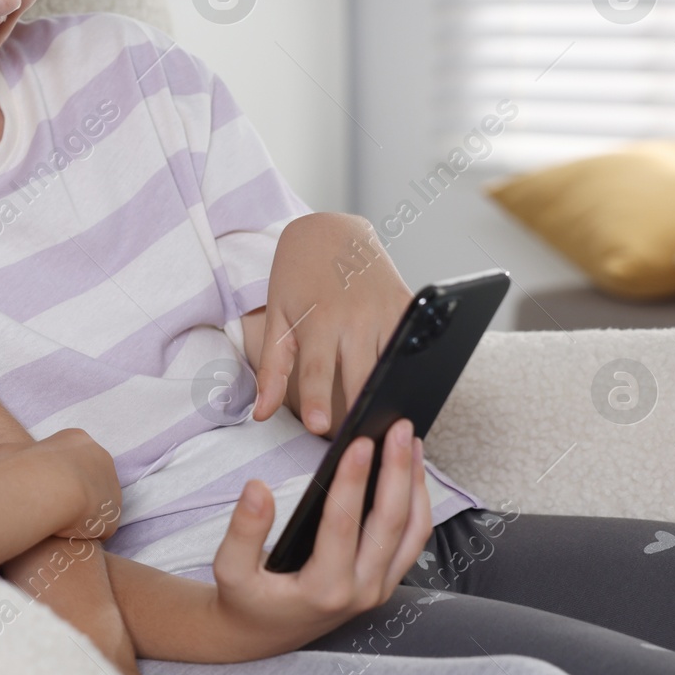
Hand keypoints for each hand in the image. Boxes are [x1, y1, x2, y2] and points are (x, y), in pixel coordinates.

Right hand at [0, 429, 121, 540]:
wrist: (47, 487)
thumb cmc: (18, 469)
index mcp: (76, 440)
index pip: (70, 464)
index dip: (53, 481)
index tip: (38, 493)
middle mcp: (101, 458)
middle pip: (88, 484)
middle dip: (71, 499)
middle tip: (47, 514)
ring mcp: (111, 486)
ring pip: (96, 508)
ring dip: (79, 519)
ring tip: (54, 527)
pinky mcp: (114, 514)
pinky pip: (102, 529)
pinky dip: (87, 535)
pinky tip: (66, 537)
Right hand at [206, 419, 432, 660]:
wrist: (263, 635)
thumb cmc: (246, 598)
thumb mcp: (229, 569)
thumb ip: (243, 530)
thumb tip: (257, 487)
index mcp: (323, 589)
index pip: (343, 526)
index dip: (352, 481)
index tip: (359, 441)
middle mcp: (360, 591)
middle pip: (391, 523)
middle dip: (397, 470)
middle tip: (397, 426)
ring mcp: (378, 588)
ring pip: (413, 532)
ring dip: (415, 483)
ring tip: (410, 440)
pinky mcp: (385, 581)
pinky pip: (413, 540)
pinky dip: (418, 502)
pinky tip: (410, 469)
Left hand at [252, 213, 411, 434]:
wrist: (329, 230)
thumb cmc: (297, 278)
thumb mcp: (277, 318)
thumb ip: (271, 368)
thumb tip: (260, 414)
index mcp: (318, 319)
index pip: (317, 370)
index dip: (319, 401)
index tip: (321, 429)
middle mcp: (355, 316)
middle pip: (362, 374)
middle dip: (363, 408)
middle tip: (361, 444)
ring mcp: (385, 309)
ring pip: (394, 363)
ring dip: (393, 393)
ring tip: (388, 429)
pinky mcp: (408, 304)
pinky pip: (413, 344)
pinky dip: (412, 367)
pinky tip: (412, 393)